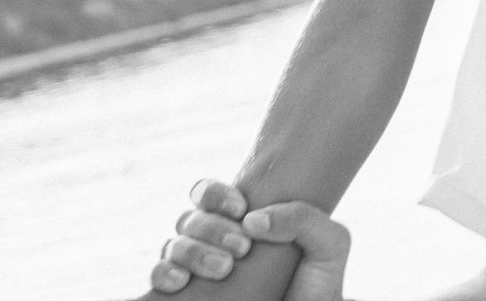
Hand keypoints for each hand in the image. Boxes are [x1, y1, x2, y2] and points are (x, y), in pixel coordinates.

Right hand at [150, 180, 349, 300]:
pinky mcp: (187, 299)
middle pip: (189, 221)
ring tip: (223, 269)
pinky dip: (161, 276)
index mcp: (240, 223)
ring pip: (171, 248)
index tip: (241, 208)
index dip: (215, 194)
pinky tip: (179, 282)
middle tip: (241, 248)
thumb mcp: (329, 245)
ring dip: (191, 253)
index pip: (208, 195)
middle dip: (211, 229)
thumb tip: (253, 221)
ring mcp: (197, 275)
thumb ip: (303, 218)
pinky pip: (156, 281)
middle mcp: (212, 246)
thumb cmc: (319, 286)